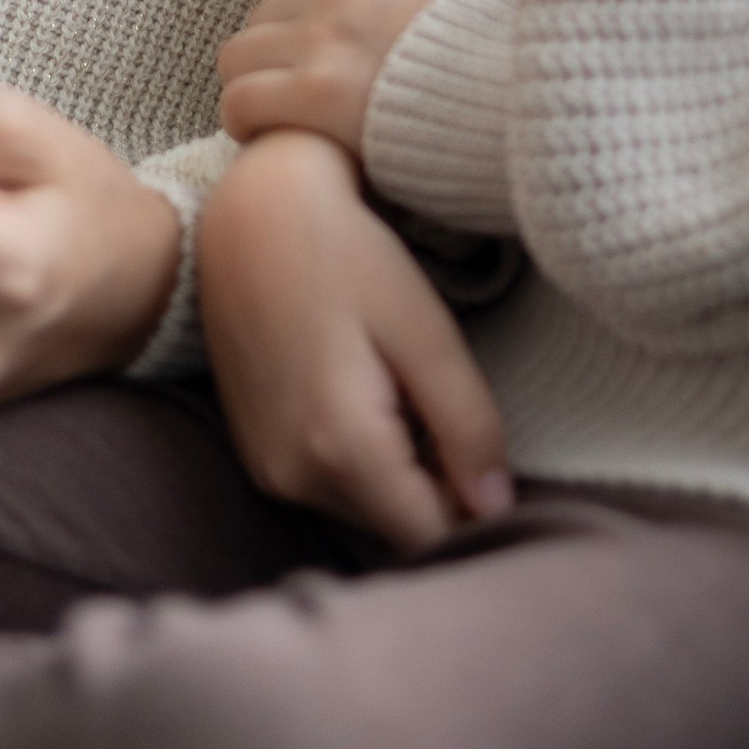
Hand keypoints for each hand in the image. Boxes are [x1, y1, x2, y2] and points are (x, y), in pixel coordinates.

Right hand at [199, 130, 511, 552]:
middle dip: (435, 484)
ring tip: (395, 384)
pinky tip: (361, 387)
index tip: (481, 442)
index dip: (474, 504)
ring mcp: (267, 470)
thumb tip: (496, 505)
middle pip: (397, 527)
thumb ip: (468, 426)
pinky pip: (329, 486)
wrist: (252, 213)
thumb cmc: (347, 256)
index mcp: (341, 451)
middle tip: (435, 394)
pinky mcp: (256, 454)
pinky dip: (360, 458)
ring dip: (398, 470)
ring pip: (365, 509)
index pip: (433, 536)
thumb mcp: (426, 333)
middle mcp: (293, 478)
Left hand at [216, 0, 519, 155]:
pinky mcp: (312, 94)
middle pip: (264, 17)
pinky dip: (247, 124)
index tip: (325, 62)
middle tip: (302, 100)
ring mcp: (324, 37)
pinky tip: (273, 140)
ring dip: (256, 89)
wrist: (535, 114)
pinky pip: (238, 101)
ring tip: (284, 122)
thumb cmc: (522, 55)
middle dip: (278, 58)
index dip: (306, 25)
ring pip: (238, 57)